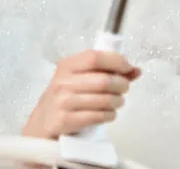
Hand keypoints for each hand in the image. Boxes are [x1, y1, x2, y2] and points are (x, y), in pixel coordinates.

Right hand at [22, 49, 140, 138]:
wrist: (43, 122)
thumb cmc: (66, 97)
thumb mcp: (80, 78)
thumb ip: (107, 72)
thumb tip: (135, 70)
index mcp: (67, 66)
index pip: (94, 57)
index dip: (116, 61)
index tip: (127, 68)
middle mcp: (63, 82)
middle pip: (104, 80)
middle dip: (122, 85)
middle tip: (123, 88)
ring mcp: (63, 102)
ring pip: (105, 100)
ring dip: (118, 102)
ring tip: (116, 102)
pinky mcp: (66, 120)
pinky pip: (99, 116)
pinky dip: (110, 115)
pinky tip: (107, 113)